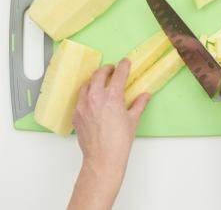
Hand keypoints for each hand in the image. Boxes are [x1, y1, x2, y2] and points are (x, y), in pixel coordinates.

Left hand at [68, 58, 149, 209]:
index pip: (118, 74)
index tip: (125, 62)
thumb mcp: (133, 120)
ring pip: (86, 84)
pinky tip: (91, 99)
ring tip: (100, 82)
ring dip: (94, 80)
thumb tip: (144, 96)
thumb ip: (138, 104)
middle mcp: (95, 97)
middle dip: (106, 69)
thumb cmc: (119, 141)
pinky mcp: (76, 114)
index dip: (123, 66)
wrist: (103, 158)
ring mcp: (83, 105)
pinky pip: (80, 98)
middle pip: (99, 74)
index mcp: (112, 96)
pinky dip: (86, 94)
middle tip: (111, 70)